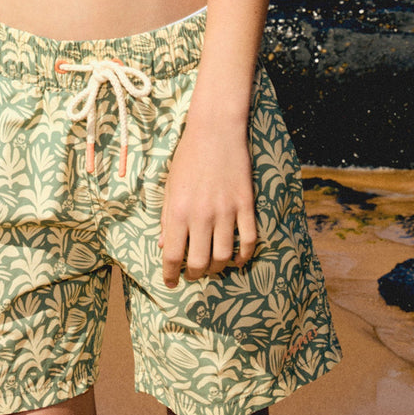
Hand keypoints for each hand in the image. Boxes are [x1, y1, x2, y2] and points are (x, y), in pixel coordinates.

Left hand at [160, 116, 256, 287]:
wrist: (215, 131)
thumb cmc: (188, 157)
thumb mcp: (170, 186)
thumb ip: (167, 217)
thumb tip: (164, 246)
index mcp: (179, 210)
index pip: (172, 255)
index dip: (170, 274)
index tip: (169, 283)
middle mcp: (202, 214)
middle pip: (199, 262)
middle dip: (194, 274)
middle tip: (192, 274)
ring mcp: (226, 211)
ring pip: (224, 256)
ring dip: (218, 267)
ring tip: (213, 265)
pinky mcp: (246, 205)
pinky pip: (249, 240)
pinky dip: (244, 255)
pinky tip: (238, 258)